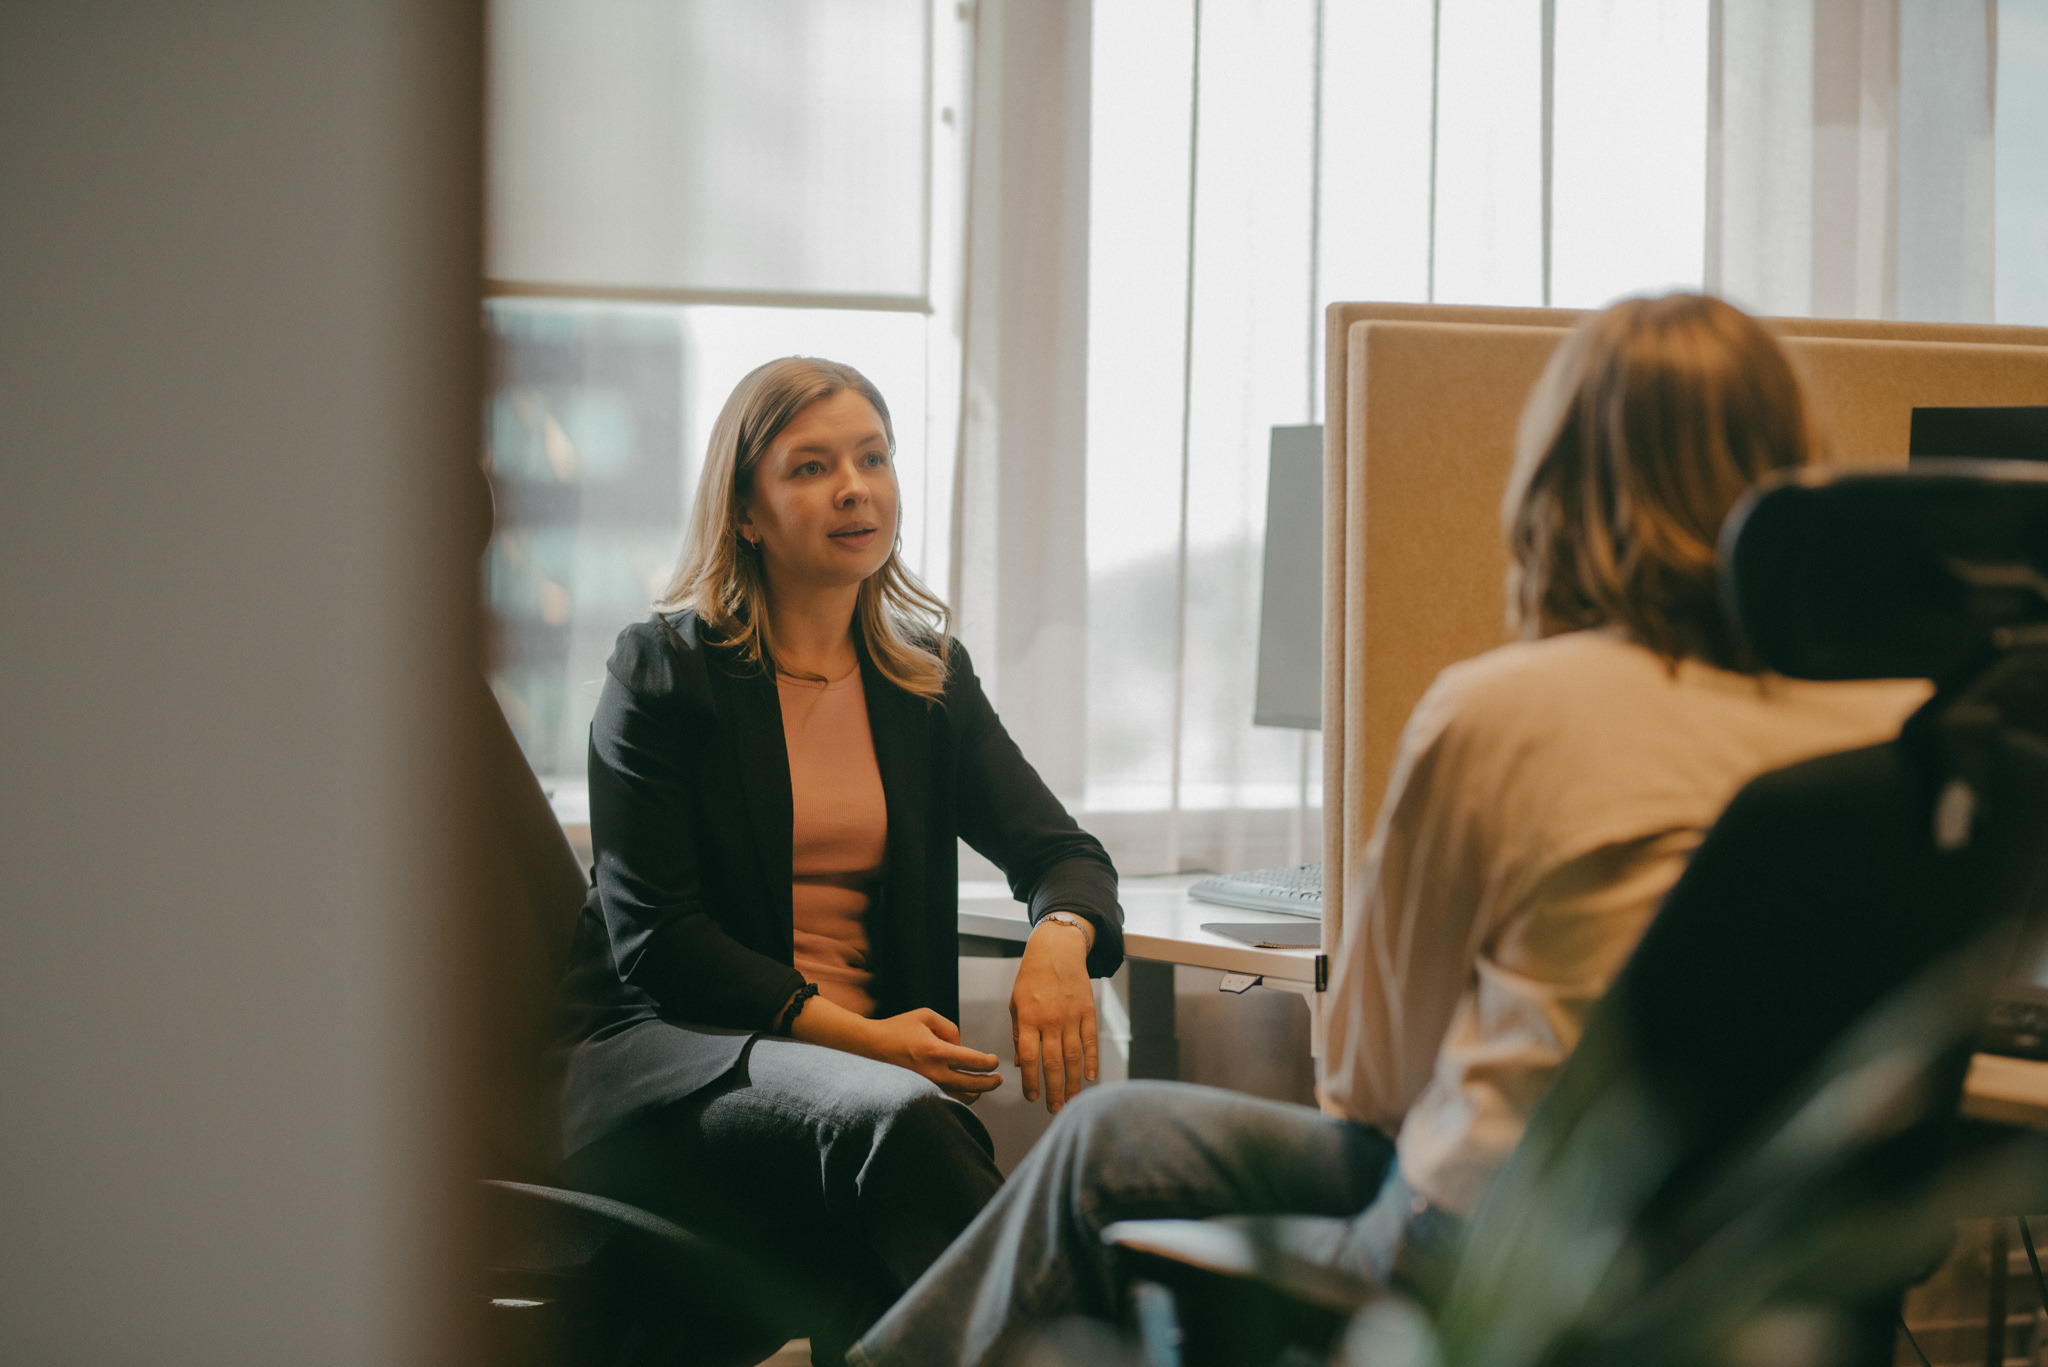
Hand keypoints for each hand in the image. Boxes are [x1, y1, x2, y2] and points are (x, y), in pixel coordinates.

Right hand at [792, 995, 1002, 1103]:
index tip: (994, 1062)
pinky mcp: (920, 1095)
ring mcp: (927, 1087)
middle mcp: (934, 1073)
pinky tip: (965, 1092)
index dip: (989, 1063)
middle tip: (998, 1079)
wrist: (869, 1048)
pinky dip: (960, 1098)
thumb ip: (950, 1028)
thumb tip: (962, 1047)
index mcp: (937, 1052)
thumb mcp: (926, 1016)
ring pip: (962, 1098)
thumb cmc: (898, 1029)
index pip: (974, 1062)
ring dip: (977, 1092)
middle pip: (973, 1085)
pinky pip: (947, 1102)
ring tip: (982, 1086)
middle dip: (990, 1083)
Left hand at [1011, 917, 1098, 1113]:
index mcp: (1028, 1018)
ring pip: (1073, 1056)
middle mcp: (1050, 1020)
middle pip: (1052, 1063)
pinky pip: (1090, 1041)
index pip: (1029, 1058)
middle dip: (1052, 1090)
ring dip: (1073, 1082)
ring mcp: (1071, 1016)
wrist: (1056, 949)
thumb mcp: (1016, 1003)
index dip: (1031, 1082)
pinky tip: (1090, 1077)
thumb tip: (1021, 1065)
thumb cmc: (1031, 977)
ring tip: (1072, 1101)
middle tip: (1054, 1109)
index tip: (1032, 1098)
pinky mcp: (1087, 1011)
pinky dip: (1091, 1060)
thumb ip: (1019, 1034)